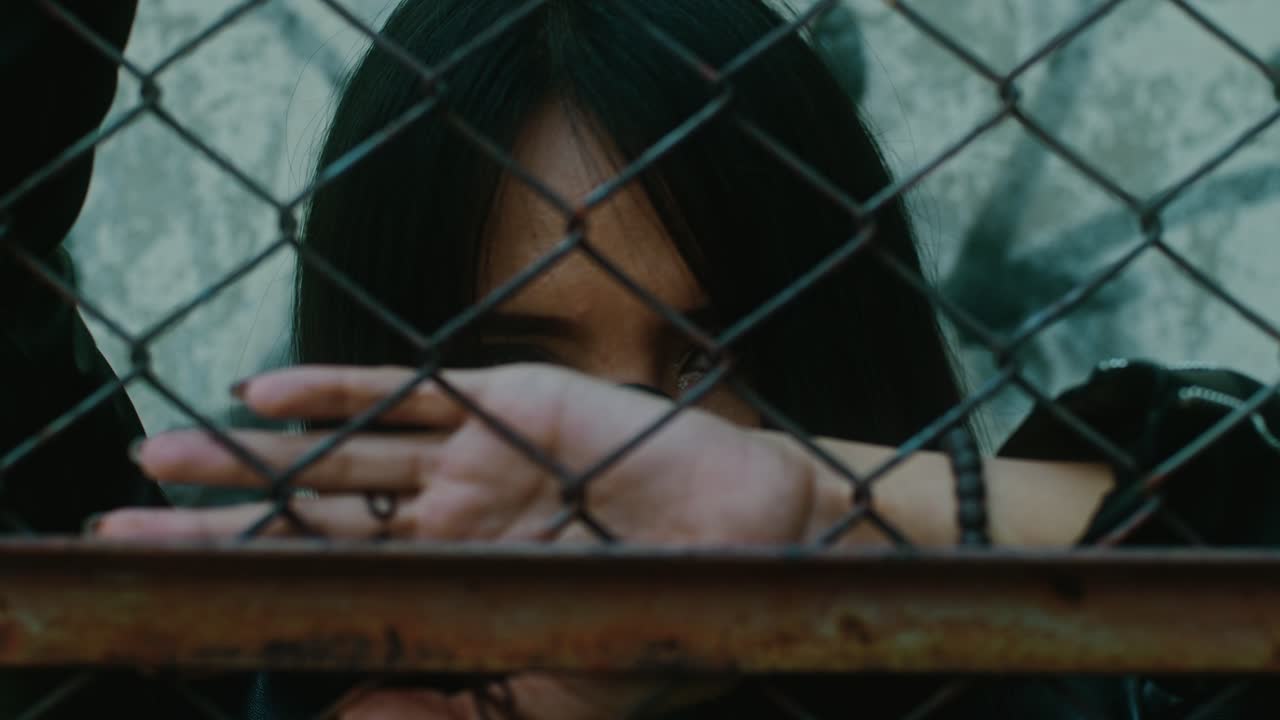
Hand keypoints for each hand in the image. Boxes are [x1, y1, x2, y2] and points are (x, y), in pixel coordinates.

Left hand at [93, 363, 814, 717]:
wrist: (749, 549)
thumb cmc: (649, 629)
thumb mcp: (542, 699)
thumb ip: (445, 709)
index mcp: (453, 581)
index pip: (328, 579)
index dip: (246, 580)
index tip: (156, 588)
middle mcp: (448, 513)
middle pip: (313, 512)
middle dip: (220, 516)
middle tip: (125, 519)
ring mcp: (473, 456)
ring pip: (342, 450)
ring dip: (252, 453)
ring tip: (164, 451)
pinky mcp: (508, 402)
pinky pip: (407, 391)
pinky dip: (336, 390)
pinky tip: (264, 393)